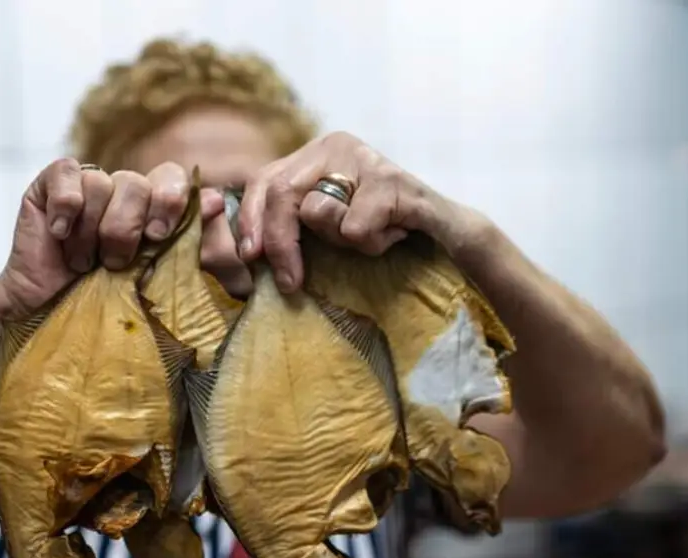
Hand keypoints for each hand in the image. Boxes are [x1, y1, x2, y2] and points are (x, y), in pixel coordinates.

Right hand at [0, 158, 223, 317]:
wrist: (48, 318)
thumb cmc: (104, 303)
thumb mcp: (154, 277)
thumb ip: (188, 241)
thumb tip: (217, 201)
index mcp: (152, 209)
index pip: (172, 178)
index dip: (169, 200)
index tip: (159, 235)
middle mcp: (122, 191)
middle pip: (137, 183)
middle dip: (126, 228)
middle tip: (115, 262)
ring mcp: (85, 184)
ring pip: (100, 183)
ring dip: (90, 231)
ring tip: (82, 264)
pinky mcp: (48, 185)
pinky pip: (66, 173)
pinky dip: (65, 205)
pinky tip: (59, 234)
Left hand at [234, 132, 463, 291]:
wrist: (447, 236)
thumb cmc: (381, 234)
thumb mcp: (327, 226)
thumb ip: (288, 224)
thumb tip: (240, 247)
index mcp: (315, 152)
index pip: (264, 181)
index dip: (250, 220)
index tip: (249, 257)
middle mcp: (337, 145)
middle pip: (281, 193)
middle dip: (280, 244)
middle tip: (291, 283)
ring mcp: (367, 158)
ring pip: (320, 212)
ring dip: (344, 243)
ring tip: (373, 236)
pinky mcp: (393, 181)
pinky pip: (356, 228)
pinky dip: (373, 245)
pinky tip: (395, 234)